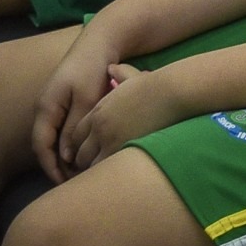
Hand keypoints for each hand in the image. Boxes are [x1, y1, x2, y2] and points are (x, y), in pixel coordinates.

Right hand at [30, 23, 128, 181]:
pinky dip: (70, 144)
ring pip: (54, 138)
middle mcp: (46, 107)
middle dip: (57, 166)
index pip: (41, 145)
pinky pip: (62, 129)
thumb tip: (65, 155)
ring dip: (64, 157)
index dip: (50, 167)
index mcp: (46, 107)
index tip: (63, 184)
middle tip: (74, 184)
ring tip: (80, 173)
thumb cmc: (93, 68)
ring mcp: (55, 105)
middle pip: (45, 145)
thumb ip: (75, 126)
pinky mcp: (66, 103)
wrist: (100, 42)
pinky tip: (84, 153)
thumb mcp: (86, 99)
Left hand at [57, 63, 188, 175]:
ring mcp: (109, 139)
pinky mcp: (123, 149)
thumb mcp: (131, 77)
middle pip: (80, 153)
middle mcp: (99, 127)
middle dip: (84, 162)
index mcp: (99, 111)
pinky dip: (107, 174)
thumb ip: (119, 74)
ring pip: (90, 164)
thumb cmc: (155, 86)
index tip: (86, 153)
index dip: (79, 147)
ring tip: (103, 178)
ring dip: (95, 170)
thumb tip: (112, 68)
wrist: (168, 93)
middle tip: (93, 170)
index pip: (76, 135)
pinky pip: (106, 168)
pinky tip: (115, 176)